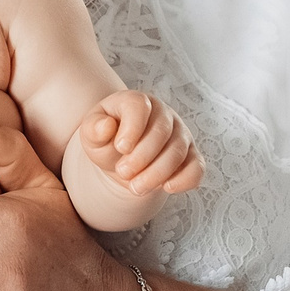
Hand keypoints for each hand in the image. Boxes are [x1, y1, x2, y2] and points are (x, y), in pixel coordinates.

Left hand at [83, 90, 202, 197]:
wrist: (121, 159)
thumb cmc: (107, 141)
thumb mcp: (92, 135)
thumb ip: (93, 129)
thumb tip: (106, 125)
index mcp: (137, 102)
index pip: (139, 106)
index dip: (132, 128)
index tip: (120, 148)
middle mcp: (163, 114)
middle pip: (161, 132)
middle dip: (141, 157)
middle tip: (122, 172)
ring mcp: (180, 134)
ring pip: (178, 152)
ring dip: (156, 173)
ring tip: (135, 187)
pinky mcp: (191, 156)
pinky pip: (197, 167)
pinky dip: (185, 179)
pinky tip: (167, 188)